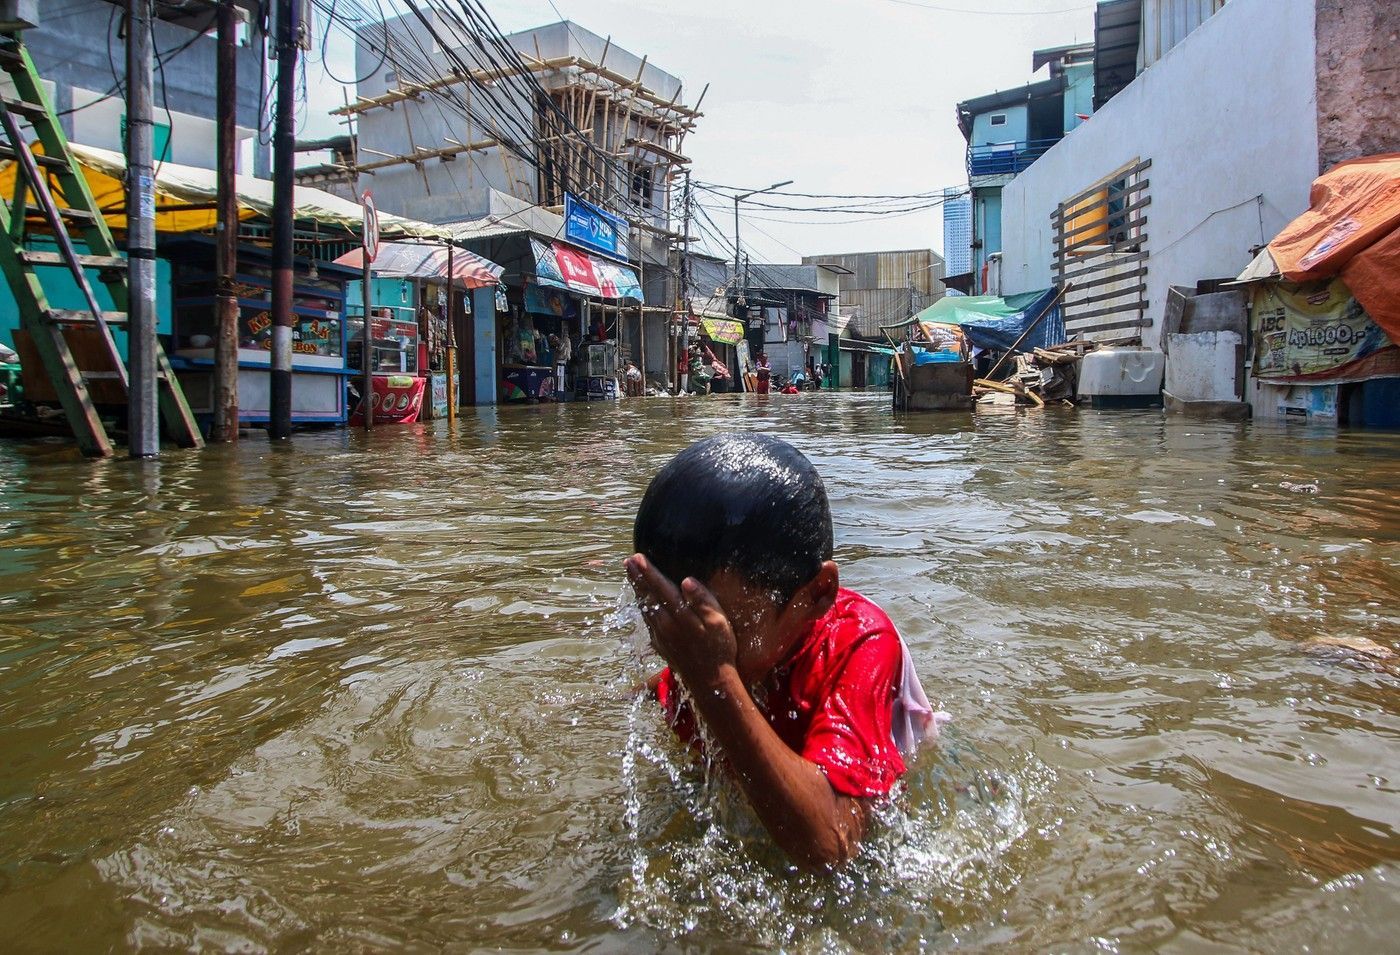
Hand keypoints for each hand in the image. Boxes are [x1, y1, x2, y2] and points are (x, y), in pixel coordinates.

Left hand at [625, 554, 736, 685]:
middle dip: (637, 577)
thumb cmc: (719, 649)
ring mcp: (660, 636)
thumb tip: (687, 580)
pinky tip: (642, 602)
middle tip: (627, 561)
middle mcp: (665, 625)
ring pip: (644, 608)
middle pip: (647, 596)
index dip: (648, 571)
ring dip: (637, 590)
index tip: (637, 558)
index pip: (660, 588)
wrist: (711, 683)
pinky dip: (642, 607)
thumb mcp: (718, 623)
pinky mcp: (660, 645)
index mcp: (679, 616)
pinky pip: (647, 621)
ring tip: (631, 576)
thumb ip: (702, 600)